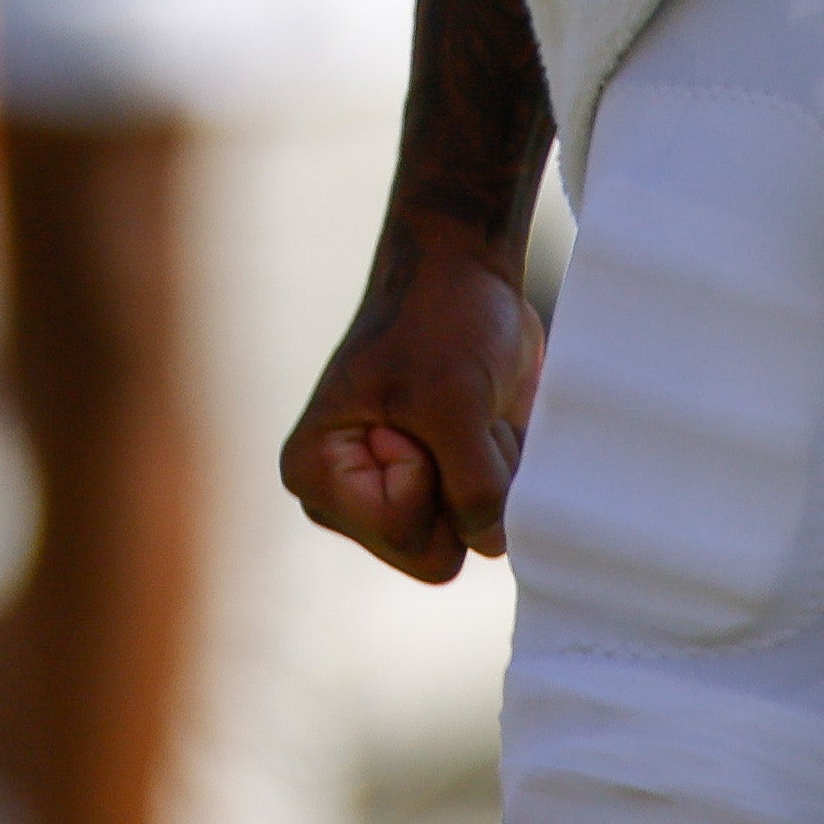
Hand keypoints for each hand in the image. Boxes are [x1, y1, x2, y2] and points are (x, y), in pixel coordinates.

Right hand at [281, 216, 542, 582]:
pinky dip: (504, 467)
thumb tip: (495, 541)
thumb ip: (474, 487)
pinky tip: (485, 420)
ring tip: (468, 412)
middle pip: (435, 554)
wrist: (465, 269)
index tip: (413, 409)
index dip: (430, 475)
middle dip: (462, 486)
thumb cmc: (439, 317)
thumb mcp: (453, 400)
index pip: (404, 535)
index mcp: (319, 477)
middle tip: (450, 416)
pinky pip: (494, 514)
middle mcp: (350, 501)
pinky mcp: (442, 485)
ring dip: (489, 472)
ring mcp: (398, 497)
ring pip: (472, 537)